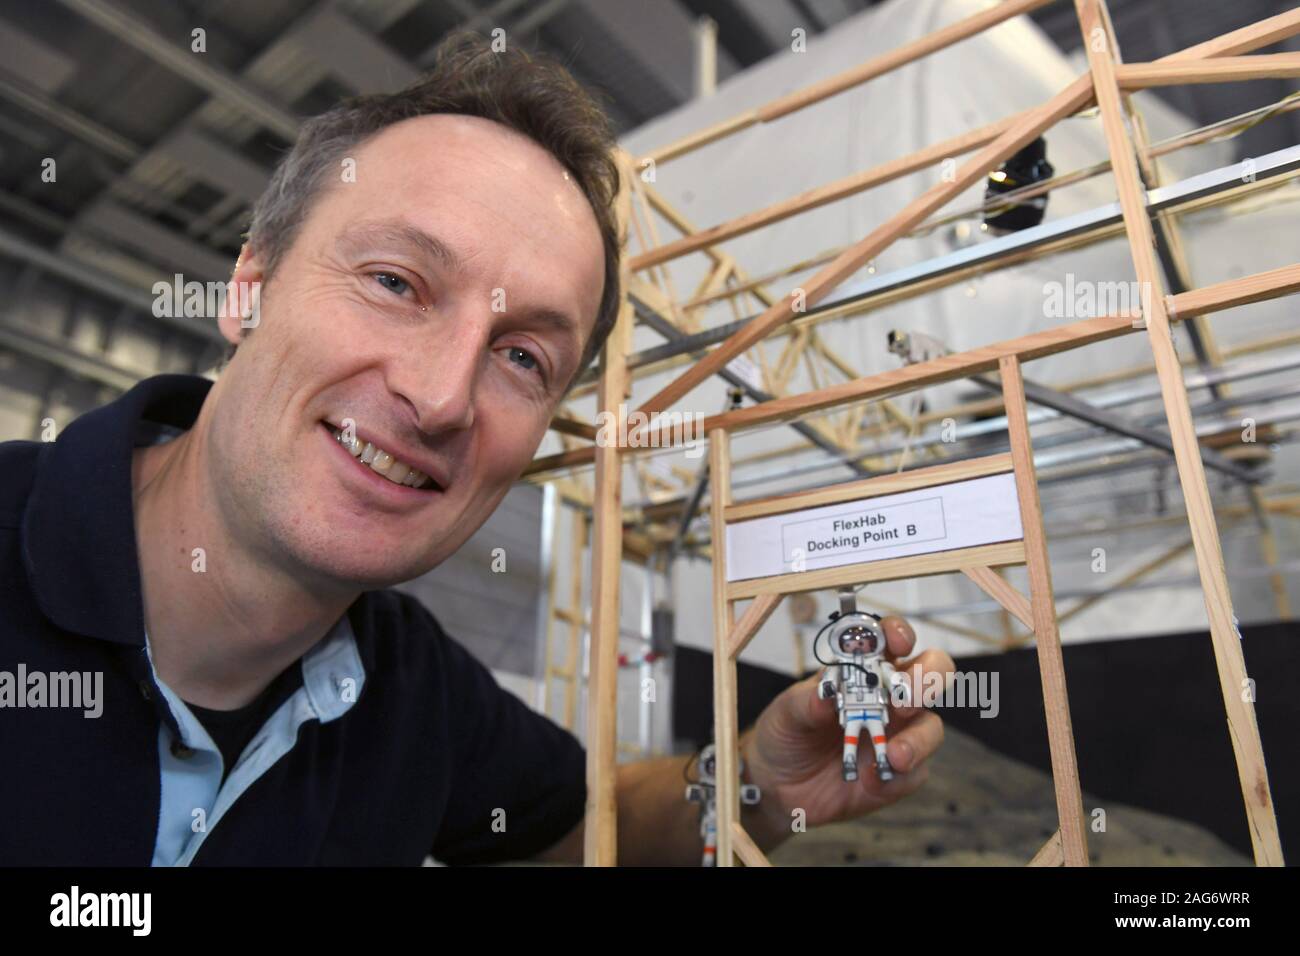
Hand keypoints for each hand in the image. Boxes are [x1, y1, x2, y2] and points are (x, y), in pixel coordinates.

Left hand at [741, 616, 954, 840]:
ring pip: (932, 726)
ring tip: (894, 755)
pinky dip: (897, 777)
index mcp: (861, 670)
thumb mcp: (786, 713)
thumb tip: (826, 694)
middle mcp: (888, 696)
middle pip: (932, 673)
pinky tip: (872, 780)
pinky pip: (915, 773)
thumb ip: (805, 702)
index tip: (897, 643)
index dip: (899, 633)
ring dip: (918, 740)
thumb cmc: (787, 734)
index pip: (890, 640)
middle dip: (927, 679)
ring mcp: (897, 734)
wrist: (779, 786)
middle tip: (904, 700)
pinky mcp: (897, 773)